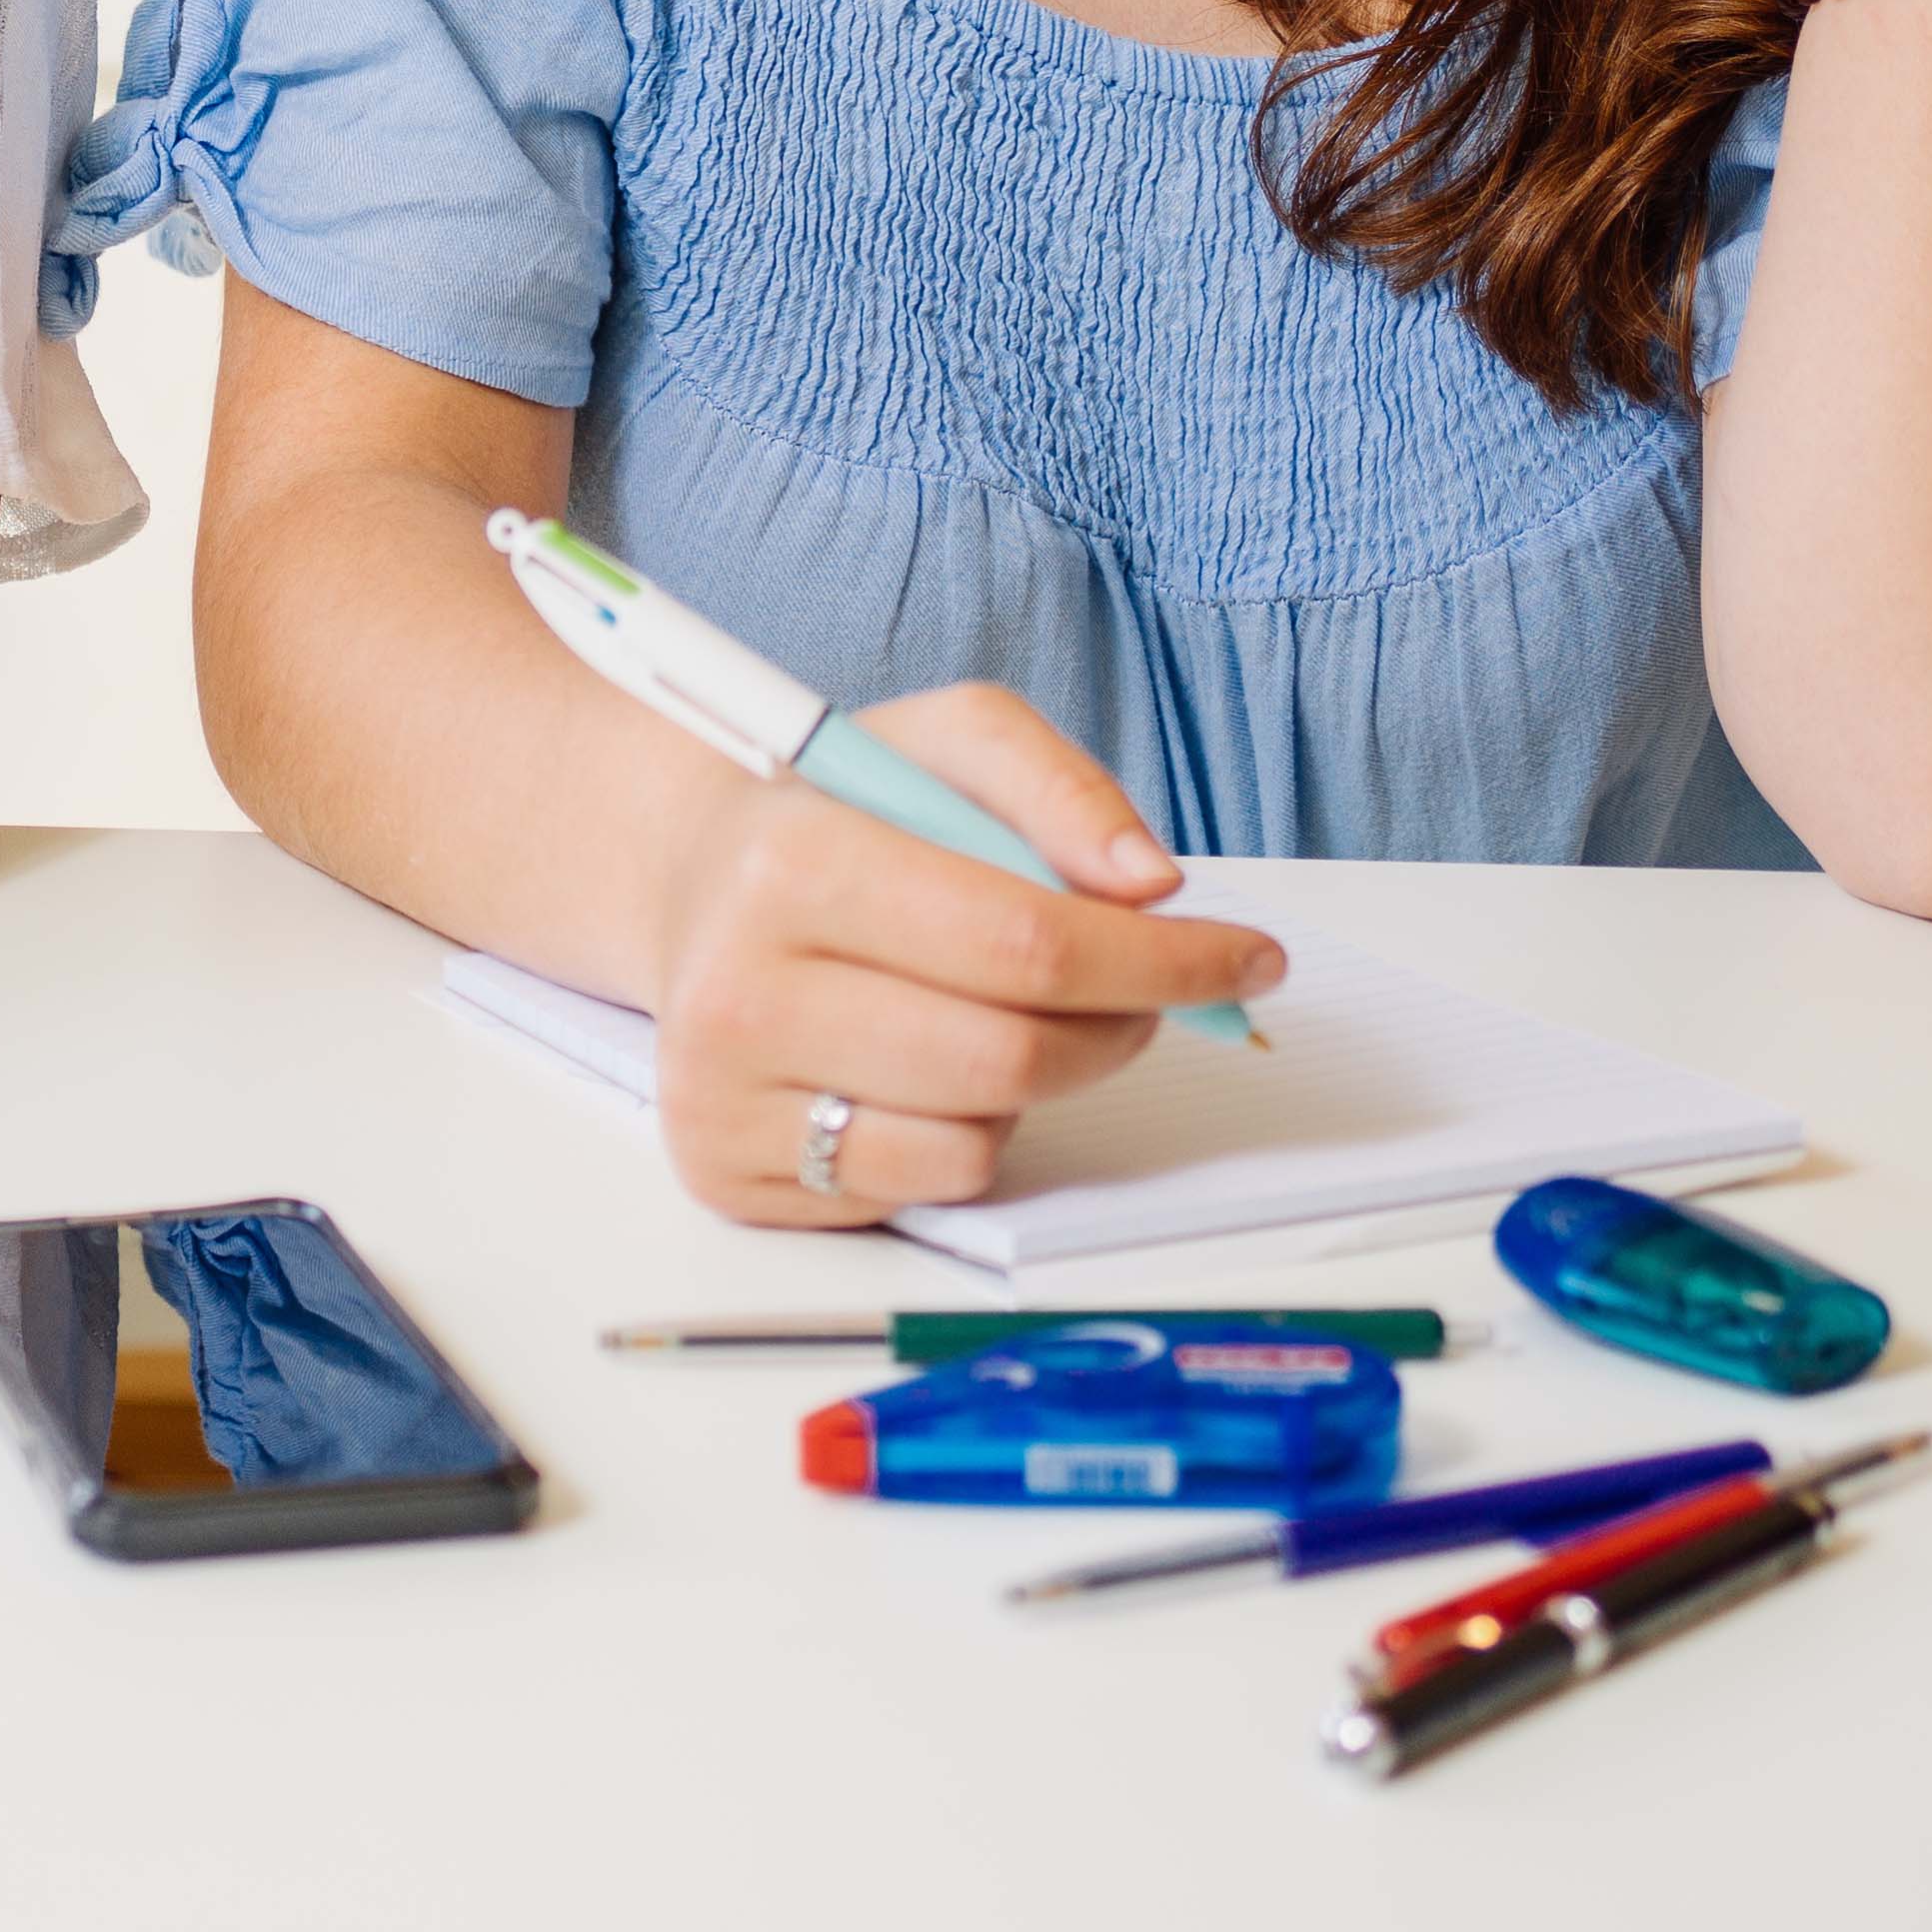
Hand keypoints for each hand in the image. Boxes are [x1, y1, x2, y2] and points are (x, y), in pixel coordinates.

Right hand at [629, 689, 1286, 1233]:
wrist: (683, 882)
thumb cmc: (830, 811)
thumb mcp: (941, 741)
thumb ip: (1058, 787)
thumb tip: (1150, 887)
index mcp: (790, 863)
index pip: (1025, 943)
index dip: (1166, 961)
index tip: (1248, 958)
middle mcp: (737, 990)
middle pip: (1011, 1054)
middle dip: (1123, 1027)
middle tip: (1152, 994)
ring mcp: (721, 1097)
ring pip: (974, 1137)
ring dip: (1039, 1082)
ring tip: (1001, 1010)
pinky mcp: (727, 1175)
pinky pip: (923, 1190)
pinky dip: (967, 1135)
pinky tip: (930, 1067)